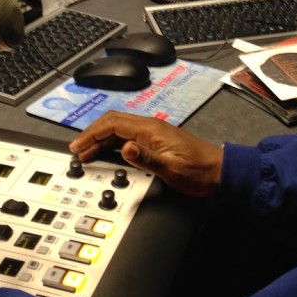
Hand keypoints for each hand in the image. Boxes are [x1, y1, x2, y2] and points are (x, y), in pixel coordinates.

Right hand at [69, 111, 222, 197]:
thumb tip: (125, 148)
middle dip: (92, 135)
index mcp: (150, 130)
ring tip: (86, 153)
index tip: (78, 145)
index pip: (113, 124)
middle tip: (77, 149)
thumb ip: (146, 158)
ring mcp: (152, 134)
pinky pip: (127, 138)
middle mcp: (149, 127)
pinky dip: (112, 144)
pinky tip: (106, 153)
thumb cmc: (198, 171)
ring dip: (100, 140)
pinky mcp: (155, 142)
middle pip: (113, 124)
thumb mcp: (172, 168)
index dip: (92, 133)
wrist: (219, 172)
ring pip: (118, 130)